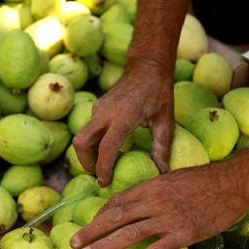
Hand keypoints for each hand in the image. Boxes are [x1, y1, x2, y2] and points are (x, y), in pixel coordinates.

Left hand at [70, 161, 248, 248]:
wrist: (233, 184)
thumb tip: (140, 202)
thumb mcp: (174, 178)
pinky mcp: (184, 233)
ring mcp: (168, 218)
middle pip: (116, 217)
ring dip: (104, 246)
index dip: (101, 215)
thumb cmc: (206, 180)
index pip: (119, 201)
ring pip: (129, 233)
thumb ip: (155, 190)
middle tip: (73, 244)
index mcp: (152, 186)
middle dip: (91, 231)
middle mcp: (155, 201)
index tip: (91, 226)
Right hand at [72, 58, 174, 186]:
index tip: (105, 182)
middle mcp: (105, 112)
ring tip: (105, 165)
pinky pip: (90, 129)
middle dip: (86, 162)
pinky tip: (110, 149)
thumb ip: (162, 147)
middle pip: (82, 142)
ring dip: (89, 154)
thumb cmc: (159, 93)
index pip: (107, 147)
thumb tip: (162, 172)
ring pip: (83, 136)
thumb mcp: (166, 121)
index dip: (103, 168)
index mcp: (124, 116)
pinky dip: (94, 143)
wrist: (147, 66)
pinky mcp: (97, 107)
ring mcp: (99, 108)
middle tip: (100, 175)